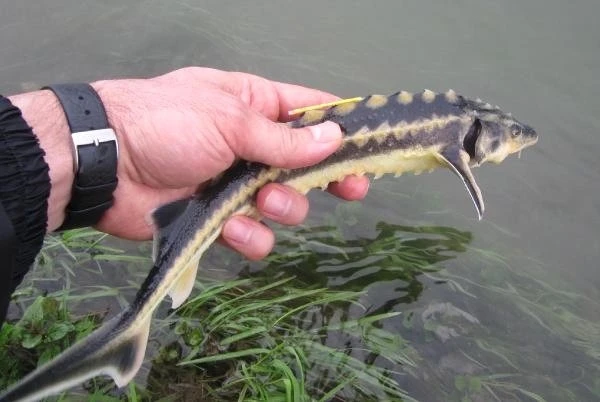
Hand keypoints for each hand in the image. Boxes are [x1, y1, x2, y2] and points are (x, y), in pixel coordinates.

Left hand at [85, 67, 368, 258]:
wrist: (104, 164)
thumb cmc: (166, 123)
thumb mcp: (229, 121)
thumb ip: (283, 139)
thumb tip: (335, 137)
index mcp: (253, 106)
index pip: (308, 112)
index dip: (340, 128)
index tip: (370, 146)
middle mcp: (249, 144)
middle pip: (304, 164)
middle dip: (323, 178)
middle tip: (351, 190)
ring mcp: (234, 182)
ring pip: (282, 204)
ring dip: (281, 208)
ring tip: (262, 203)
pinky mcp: (217, 218)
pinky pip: (252, 233)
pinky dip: (249, 236)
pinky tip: (235, 230)